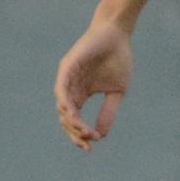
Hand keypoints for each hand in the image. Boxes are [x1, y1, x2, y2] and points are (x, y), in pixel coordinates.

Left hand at [55, 18, 131, 145]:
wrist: (117, 34)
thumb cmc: (118, 59)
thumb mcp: (117, 92)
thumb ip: (108, 112)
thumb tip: (101, 135)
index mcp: (81, 94)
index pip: (75, 120)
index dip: (80, 135)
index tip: (92, 147)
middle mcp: (70, 88)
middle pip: (66, 117)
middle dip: (74, 133)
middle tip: (86, 142)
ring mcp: (67, 78)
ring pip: (63, 106)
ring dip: (71, 121)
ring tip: (83, 131)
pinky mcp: (67, 68)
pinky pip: (61, 88)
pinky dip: (64, 101)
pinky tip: (72, 113)